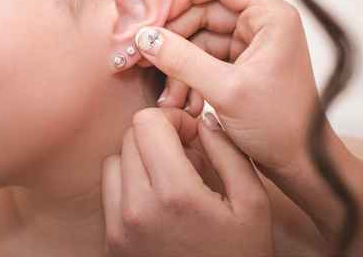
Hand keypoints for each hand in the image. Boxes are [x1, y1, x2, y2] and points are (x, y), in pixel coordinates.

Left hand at [102, 107, 273, 256]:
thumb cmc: (241, 255)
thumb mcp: (253, 203)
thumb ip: (229, 153)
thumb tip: (203, 119)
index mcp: (175, 194)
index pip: (147, 123)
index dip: (173, 120)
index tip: (192, 135)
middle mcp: (138, 208)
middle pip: (130, 137)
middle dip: (158, 137)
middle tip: (186, 156)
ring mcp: (120, 227)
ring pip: (115, 161)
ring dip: (141, 159)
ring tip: (172, 178)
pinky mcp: (112, 241)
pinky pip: (109, 191)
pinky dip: (129, 184)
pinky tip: (158, 199)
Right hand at [137, 0, 334, 181]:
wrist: (301, 165)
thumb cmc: (281, 126)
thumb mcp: (227, 91)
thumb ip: (183, 60)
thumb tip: (144, 37)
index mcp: (270, 16)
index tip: (154, 14)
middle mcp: (260, 24)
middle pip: (202, 9)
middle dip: (171, 34)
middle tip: (141, 53)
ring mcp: (248, 45)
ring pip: (197, 37)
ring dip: (176, 63)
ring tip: (167, 95)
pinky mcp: (238, 66)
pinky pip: (201, 60)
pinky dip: (186, 78)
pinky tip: (179, 103)